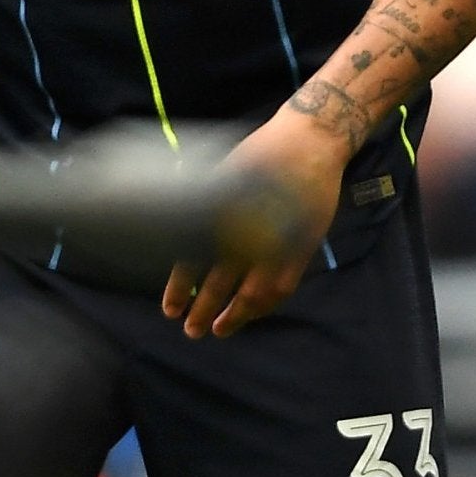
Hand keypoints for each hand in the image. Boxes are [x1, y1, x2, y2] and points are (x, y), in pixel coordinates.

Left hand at [161, 108, 345, 338]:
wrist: (307, 145)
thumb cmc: (257, 155)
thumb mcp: (220, 175)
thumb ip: (201, 205)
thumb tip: (173, 228)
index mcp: (220, 214)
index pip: (192, 259)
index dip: (179, 288)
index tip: (168, 309)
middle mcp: (247, 232)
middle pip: (219, 282)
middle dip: (203, 309)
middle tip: (190, 330)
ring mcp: (278, 243)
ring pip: (253, 292)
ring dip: (235, 314)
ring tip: (218, 331)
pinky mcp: (302, 247)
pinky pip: (283, 285)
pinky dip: (267, 303)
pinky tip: (253, 313)